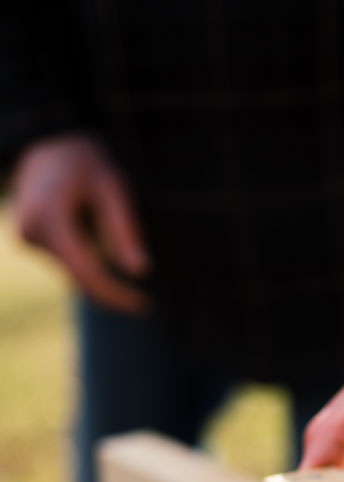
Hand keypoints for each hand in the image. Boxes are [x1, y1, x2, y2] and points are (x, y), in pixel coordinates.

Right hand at [12, 134, 150, 312]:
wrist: (45, 141)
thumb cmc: (85, 160)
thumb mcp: (113, 186)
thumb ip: (125, 228)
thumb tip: (141, 271)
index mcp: (50, 215)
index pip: (86, 270)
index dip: (116, 293)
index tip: (143, 305)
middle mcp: (31, 230)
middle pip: (78, 277)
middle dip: (111, 291)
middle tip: (143, 303)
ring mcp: (26, 237)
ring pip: (71, 272)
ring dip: (98, 270)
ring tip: (101, 224)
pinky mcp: (28, 240)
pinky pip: (64, 261)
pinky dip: (85, 260)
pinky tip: (88, 228)